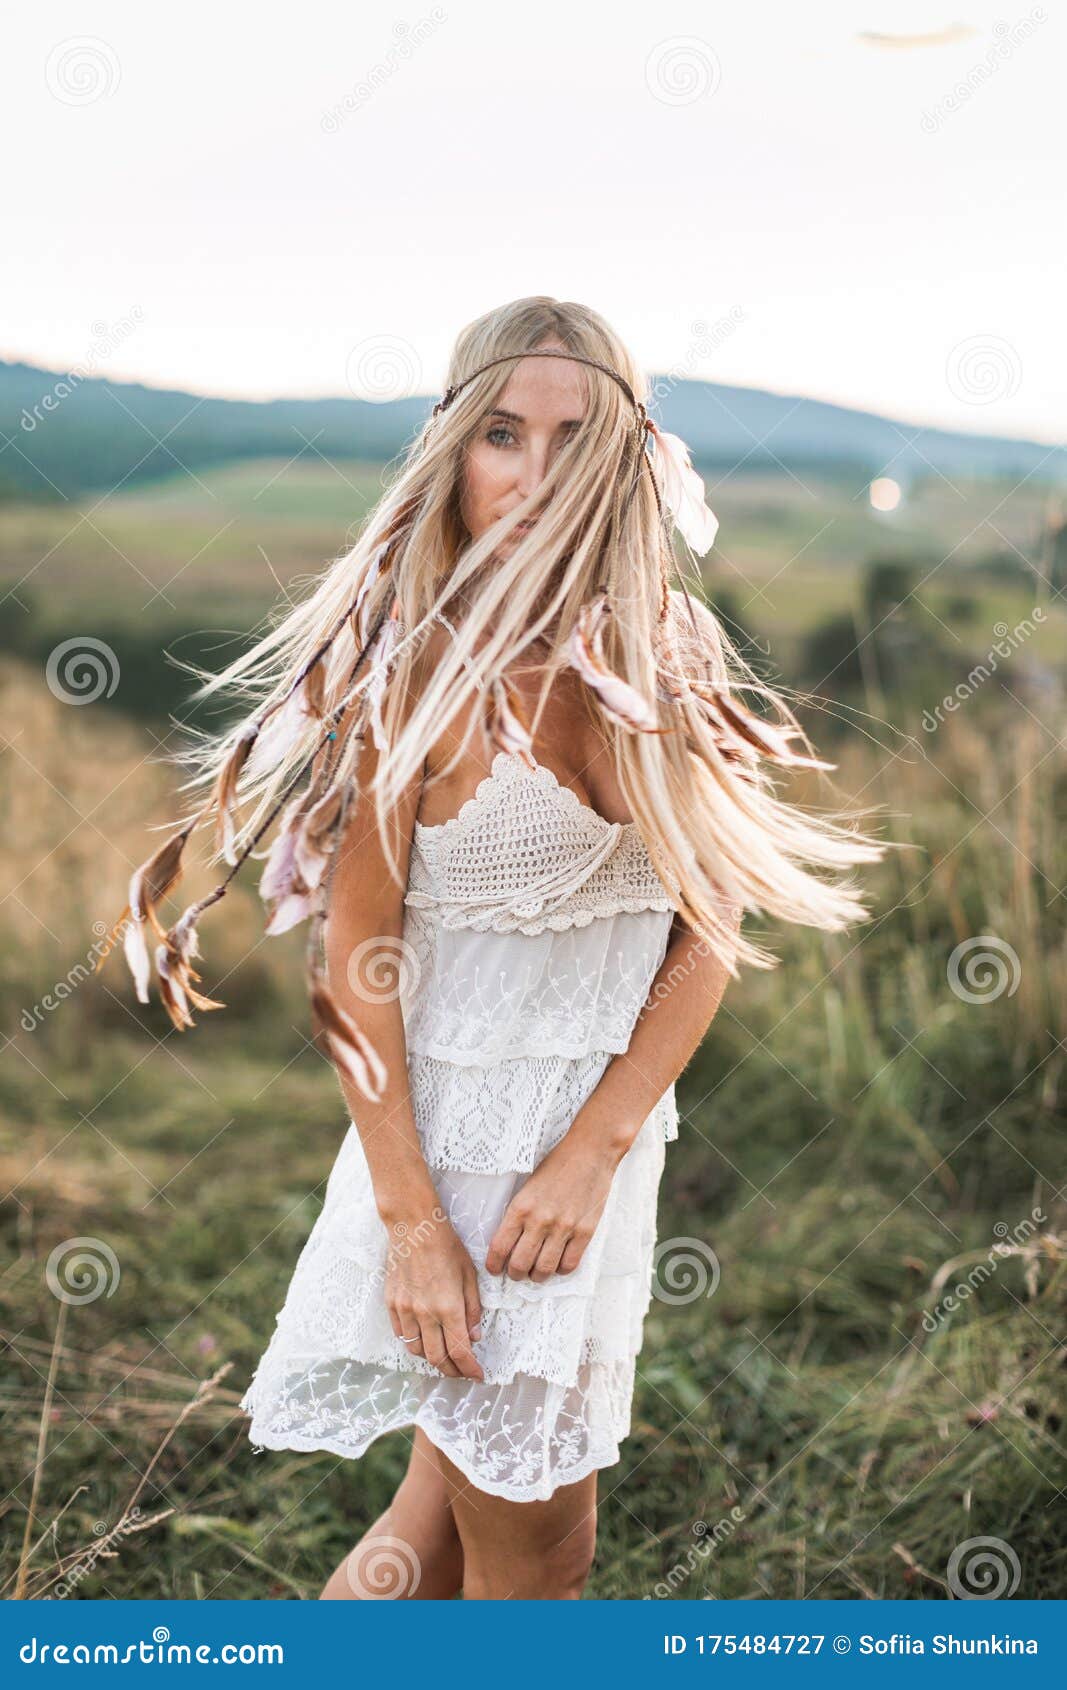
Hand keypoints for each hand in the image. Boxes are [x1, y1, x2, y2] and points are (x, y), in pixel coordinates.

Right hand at [384, 1211, 484, 1380]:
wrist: (414, 1227)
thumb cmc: (447, 1246)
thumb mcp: (470, 1275)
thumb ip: (473, 1309)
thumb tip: (474, 1337)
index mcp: (449, 1307)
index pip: (459, 1351)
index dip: (470, 1369)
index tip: (478, 1374)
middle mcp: (425, 1313)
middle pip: (437, 1358)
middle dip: (452, 1371)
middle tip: (462, 1371)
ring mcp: (405, 1310)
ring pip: (417, 1350)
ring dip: (432, 1359)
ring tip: (444, 1357)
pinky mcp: (391, 1304)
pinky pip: (401, 1335)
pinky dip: (414, 1343)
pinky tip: (424, 1339)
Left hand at [485, 1136, 616, 1282]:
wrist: (589, 1152)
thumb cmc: (557, 1165)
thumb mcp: (527, 1186)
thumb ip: (519, 1213)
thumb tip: (510, 1239)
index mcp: (521, 1207)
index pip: (500, 1247)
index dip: (494, 1264)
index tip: (495, 1268)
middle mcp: (540, 1221)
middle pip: (520, 1264)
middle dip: (515, 1274)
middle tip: (516, 1273)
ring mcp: (563, 1228)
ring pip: (544, 1269)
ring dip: (537, 1276)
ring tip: (536, 1273)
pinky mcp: (584, 1232)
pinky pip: (569, 1264)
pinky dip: (561, 1270)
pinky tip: (558, 1263)